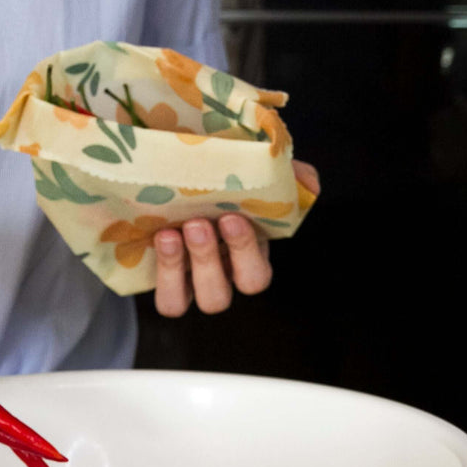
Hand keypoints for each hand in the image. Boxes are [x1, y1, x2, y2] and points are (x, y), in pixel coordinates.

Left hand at [152, 159, 320, 316]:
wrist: (177, 167)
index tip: (232, 218)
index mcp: (250, 253)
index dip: (246, 252)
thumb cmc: (220, 172)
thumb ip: (286, 172)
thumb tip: (309, 184)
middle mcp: (225, 274)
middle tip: (198, 225)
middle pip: (226, 294)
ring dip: (183, 271)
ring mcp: (194, 282)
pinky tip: (157, 239)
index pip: (256, 275)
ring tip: (172, 234)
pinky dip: (164, 278)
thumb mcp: (254, 164)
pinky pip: (170, 302)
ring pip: (202, 301)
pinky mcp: (164, 281)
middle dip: (211, 260)